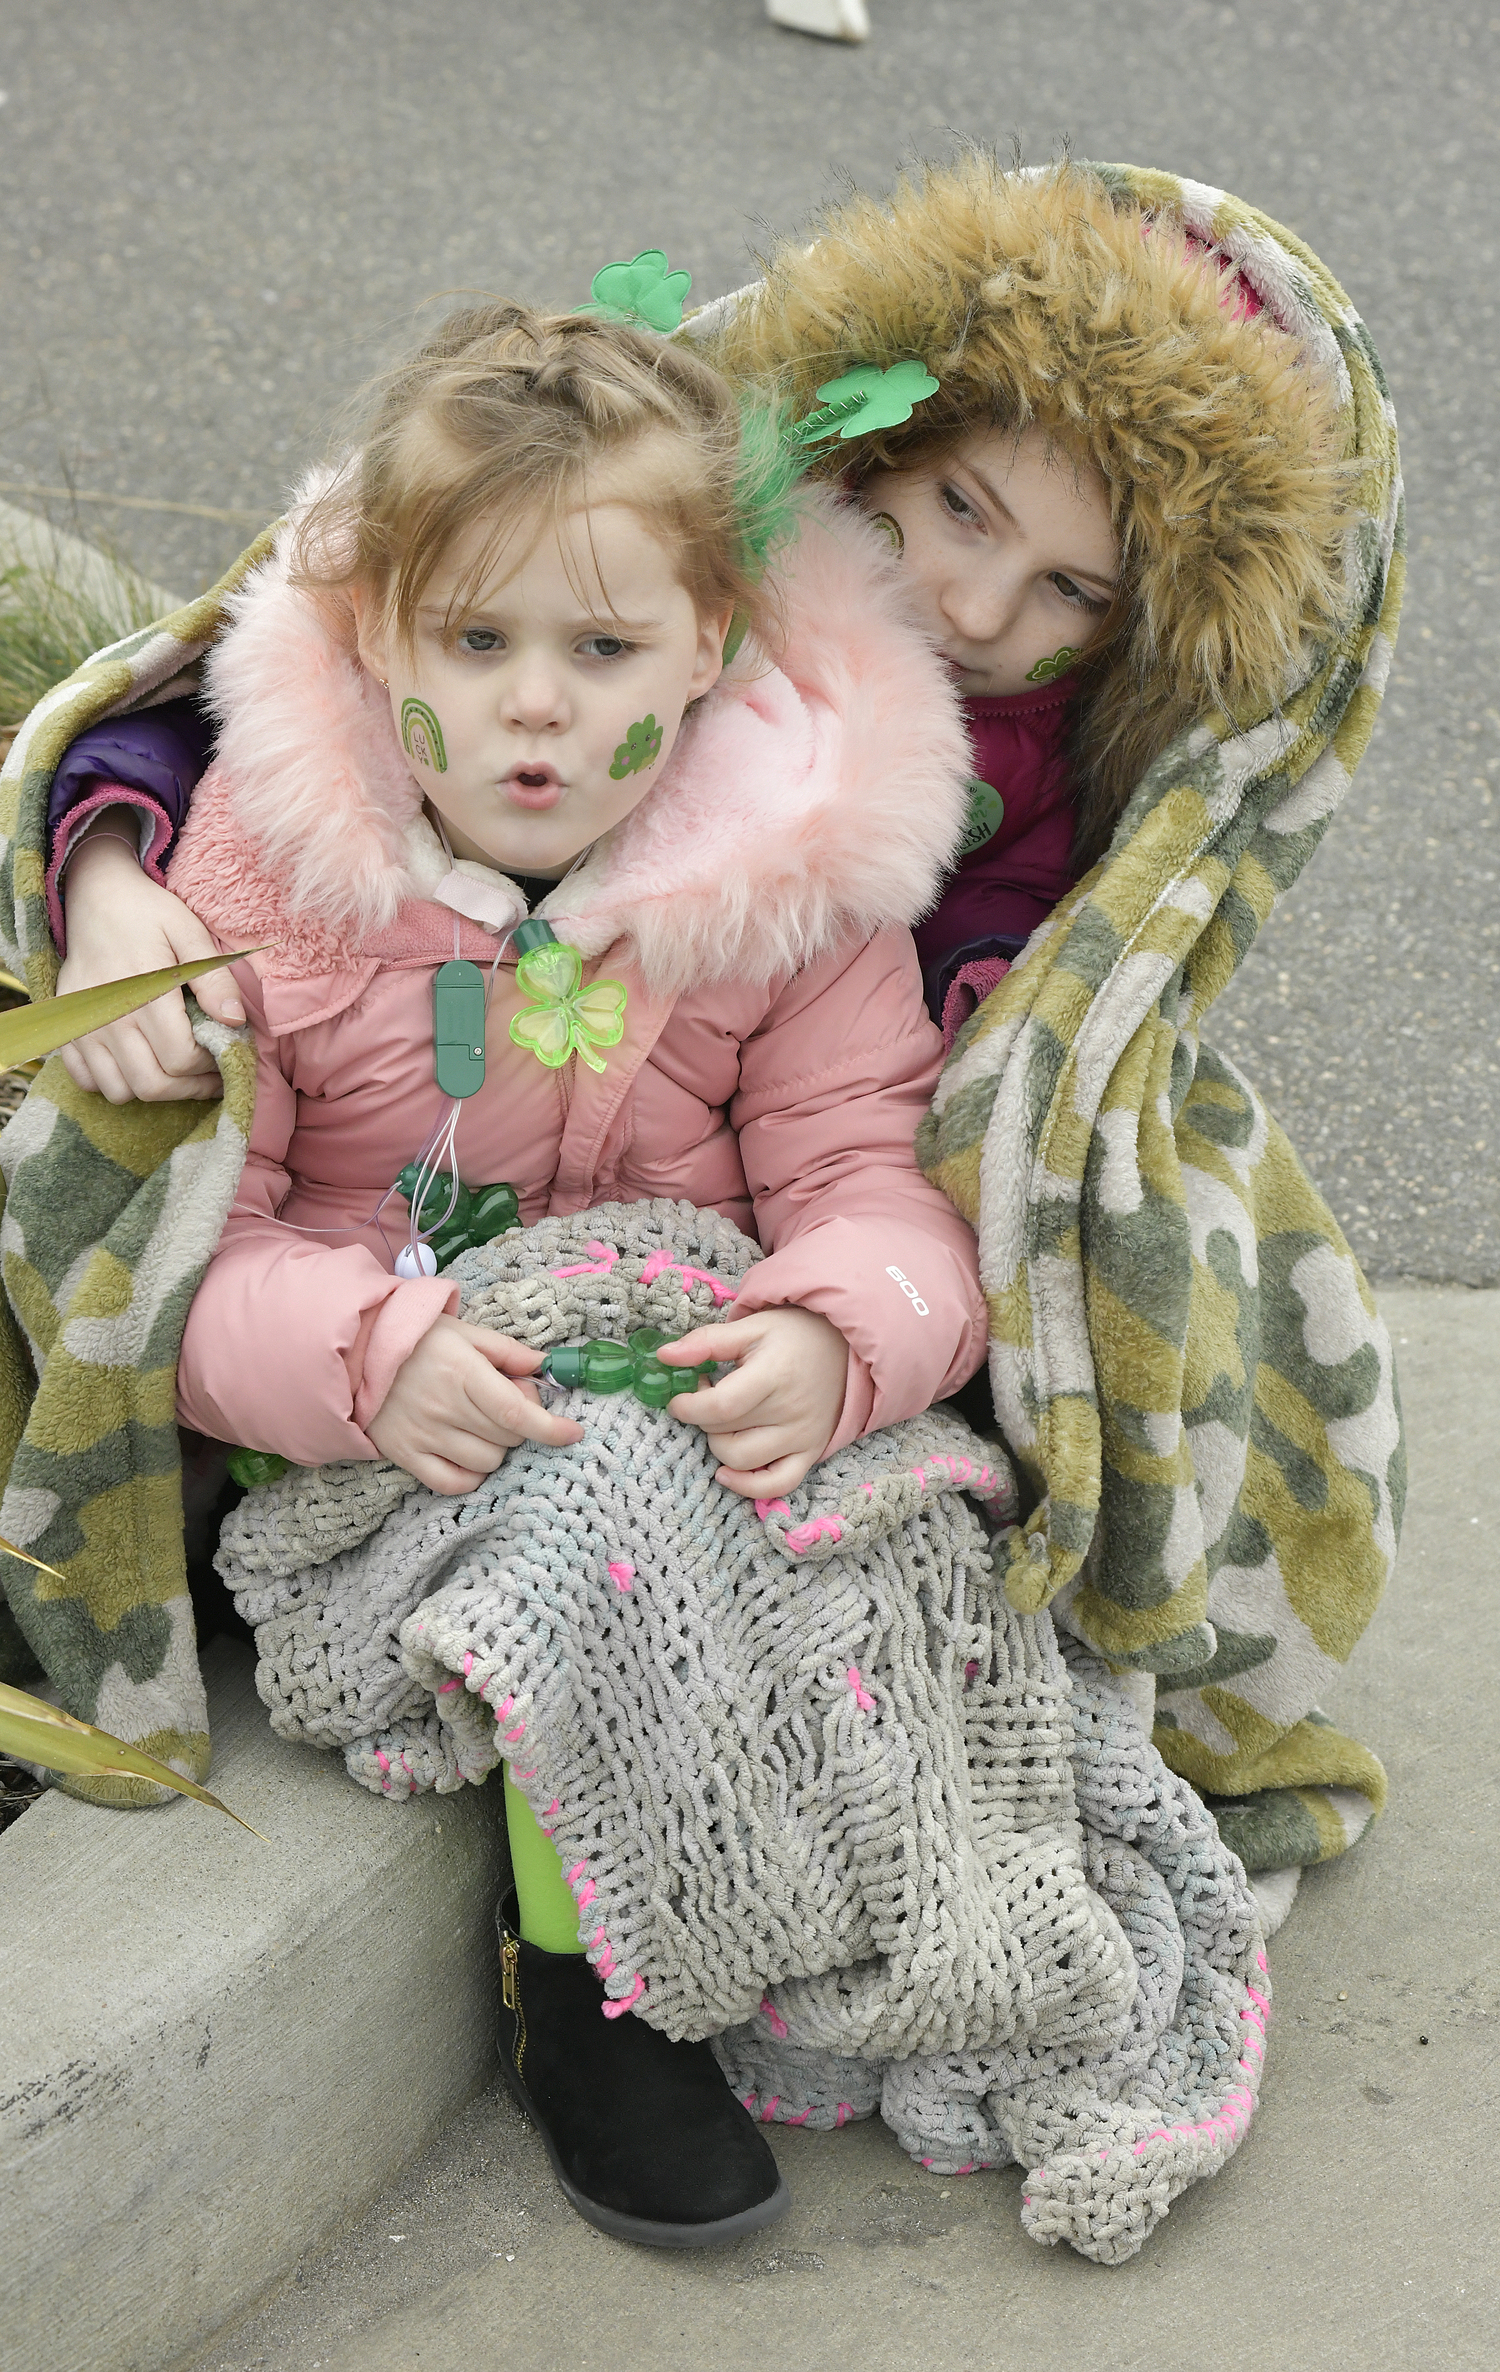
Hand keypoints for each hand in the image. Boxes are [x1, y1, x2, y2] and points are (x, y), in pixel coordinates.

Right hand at [56, 815, 244, 1101]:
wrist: (96, 896)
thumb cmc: (149, 914)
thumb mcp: (190, 933)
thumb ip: (214, 979)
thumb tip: (236, 1021)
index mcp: (144, 993)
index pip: (181, 1060)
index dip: (211, 1067)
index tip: (225, 1054)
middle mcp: (108, 1016)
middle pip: (152, 1085)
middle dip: (189, 1088)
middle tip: (209, 1074)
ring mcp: (83, 1026)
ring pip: (119, 1091)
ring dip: (153, 1089)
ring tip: (175, 1069)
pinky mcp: (67, 1029)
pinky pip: (87, 1080)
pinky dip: (113, 1082)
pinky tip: (137, 1062)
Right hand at [367, 1315, 583, 1494]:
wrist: (353, 1354)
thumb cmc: (415, 1339)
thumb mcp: (463, 1332)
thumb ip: (507, 1351)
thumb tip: (545, 1367)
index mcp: (462, 1372)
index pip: (516, 1413)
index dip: (550, 1428)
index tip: (573, 1434)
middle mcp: (444, 1407)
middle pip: (507, 1438)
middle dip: (520, 1425)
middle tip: (506, 1405)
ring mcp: (424, 1435)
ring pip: (486, 1462)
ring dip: (498, 1448)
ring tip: (482, 1426)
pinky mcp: (406, 1455)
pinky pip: (452, 1483)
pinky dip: (470, 1475)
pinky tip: (470, 1454)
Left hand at [661, 1306, 848, 1498]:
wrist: (845, 1347)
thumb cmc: (794, 1335)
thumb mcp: (750, 1327)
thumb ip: (706, 1342)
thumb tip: (664, 1357)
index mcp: (773, 1376)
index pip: (721, 1407)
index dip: (689, 1407)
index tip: (679, 1398)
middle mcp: (790, 1411)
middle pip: (726, 1433)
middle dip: (701, 1418)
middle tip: (706, 1396)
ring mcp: (802, 1436)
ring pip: (742, 1461)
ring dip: (718, 1445)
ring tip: (722, 1421)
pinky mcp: (811, 1453)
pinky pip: (777, 1485)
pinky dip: (748, 1486)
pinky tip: (727, 1472)